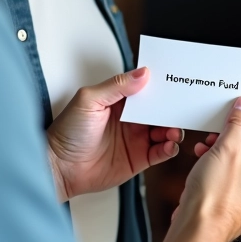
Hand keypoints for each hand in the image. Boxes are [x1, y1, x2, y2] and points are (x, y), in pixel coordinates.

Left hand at [47, 67, 183, 201]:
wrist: (60, 167)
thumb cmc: (67, 132)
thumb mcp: (89, 100)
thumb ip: (116, 86)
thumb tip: (142, 73)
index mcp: (119, 101)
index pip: (146, 89)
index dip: (160, 86)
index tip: (174, 82)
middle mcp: (130, 119)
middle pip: (159, 110)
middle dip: (171, 108)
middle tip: (180, 107)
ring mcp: (136, 139)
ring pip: (164, 130)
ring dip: (173, 128)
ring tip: (173, 130)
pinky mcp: (138, 158)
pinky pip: (161, 152)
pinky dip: (169, 147)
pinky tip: (169, 144)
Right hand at [176, 97, 240, 241]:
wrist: (194, 232)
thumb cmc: (213, 196)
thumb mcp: (227, 150)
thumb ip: (238, 124)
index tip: (235, 112)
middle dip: (231, 140)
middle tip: (214, 134)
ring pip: (240, 169)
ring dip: (222, 156)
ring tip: (203, 150)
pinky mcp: (236, 213)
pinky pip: (232, 185)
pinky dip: (219, 173)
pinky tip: (203, 168)